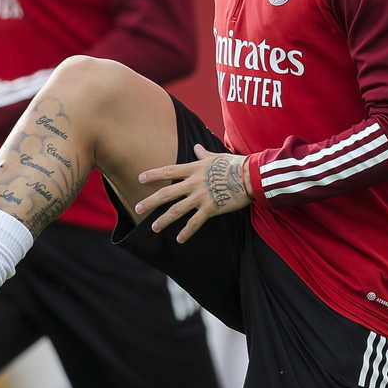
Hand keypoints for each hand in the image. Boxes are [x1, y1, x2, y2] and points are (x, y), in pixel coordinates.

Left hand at [135, 145, 250, 242]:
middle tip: (137, 208)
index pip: (169, 171)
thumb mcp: (216, 156)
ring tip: (154, 227)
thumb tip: (196, 147)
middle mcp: (193, 183)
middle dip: (151, 201)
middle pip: (167, 193)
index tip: (140, 179)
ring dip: (164, 219)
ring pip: (177, 210)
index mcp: (194, 169)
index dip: (153, 175)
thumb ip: (203, 154)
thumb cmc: (235, 164)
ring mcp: (201, 196)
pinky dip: (186, 232)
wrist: (250, 176)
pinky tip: (179, 239)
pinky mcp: (210, 208)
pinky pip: (195, 222)